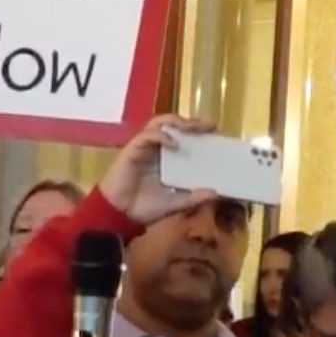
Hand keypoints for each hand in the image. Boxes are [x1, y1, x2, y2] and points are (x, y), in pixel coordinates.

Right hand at [97, 115, 217, 225]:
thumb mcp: (175, 203)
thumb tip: (215, 193)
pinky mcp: (132, 150)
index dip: (199, 133)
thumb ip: (193, 197)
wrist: (119, 214)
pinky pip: (146, 136)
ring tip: (191, 127)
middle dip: (191, 123)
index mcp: (168, 159)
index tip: (216, 133)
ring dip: (176, 122)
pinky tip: (173, 143)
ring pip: (159, 123)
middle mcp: (156, 149)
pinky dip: (160, 135)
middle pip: (173, 125)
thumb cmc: (144, 208)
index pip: (185, 138)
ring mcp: (144, 148)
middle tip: (209, 126)